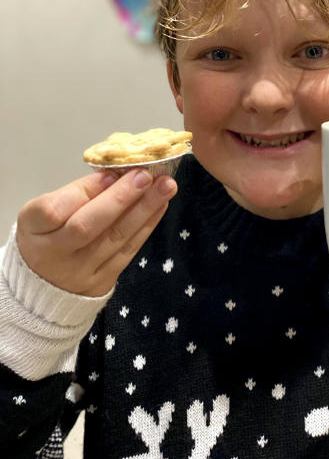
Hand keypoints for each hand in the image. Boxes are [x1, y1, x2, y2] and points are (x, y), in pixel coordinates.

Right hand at [16, 170, 176, 296]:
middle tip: (146, 175)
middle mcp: (53, 255)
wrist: (44, 286)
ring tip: (165, 186)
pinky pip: (127, 252)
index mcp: (32, 230)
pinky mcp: (101, 283)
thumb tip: (113, 175)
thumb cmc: (48, 235)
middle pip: (87, 226)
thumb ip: (75, 195)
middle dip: (120, 198)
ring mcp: (79, 272)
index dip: (83, 191)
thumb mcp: (45, 213)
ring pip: (114, 239)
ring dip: (144, 209)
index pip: (53, 211)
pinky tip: (160, 206)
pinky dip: (146, 227)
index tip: (109, 173)